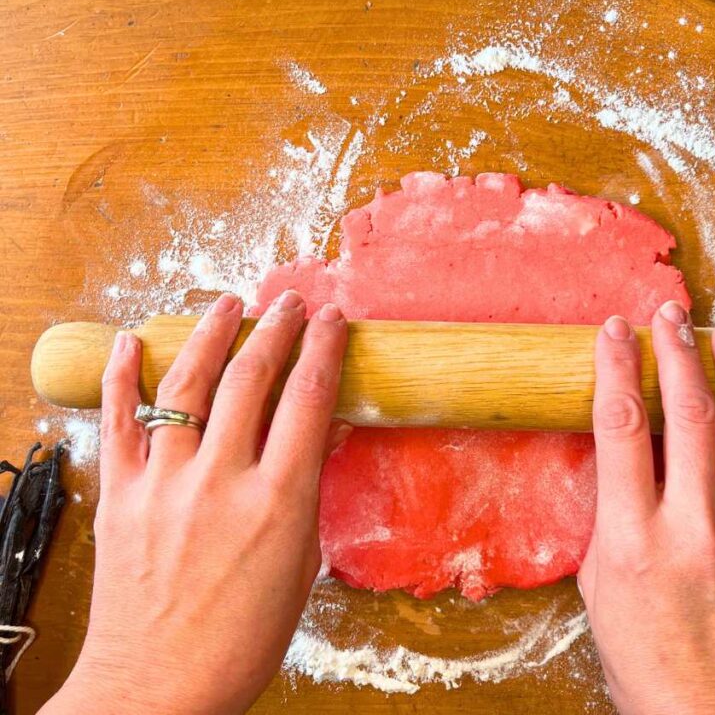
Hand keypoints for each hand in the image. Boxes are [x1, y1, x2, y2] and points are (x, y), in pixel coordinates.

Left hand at [42, 291, 350, 714]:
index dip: (323, 348)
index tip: (331, 320)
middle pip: (252, 377)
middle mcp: (220, 481)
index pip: (307, 399)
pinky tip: (134, 341)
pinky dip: (123, 375)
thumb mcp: (299, 567)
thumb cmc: (240, 642)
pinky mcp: (122, 496)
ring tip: (228, 302)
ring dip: (211, 333)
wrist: (158, 689)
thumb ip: (306, 494)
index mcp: (277, 502)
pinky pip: (119, 421)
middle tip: (288, 303)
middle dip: (276, 328)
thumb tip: (319, 436)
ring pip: (187, 383)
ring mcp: (164, 483)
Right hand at [579, 303, 714, 714]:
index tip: (615, 331)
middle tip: (671, 315)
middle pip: (687, 414)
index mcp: (632, 540)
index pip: (620, 427)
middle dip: (677, 352)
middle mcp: (693, 529)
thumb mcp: (598, 587)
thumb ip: (608, 514)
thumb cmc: (647, 663)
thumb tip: (620, 451)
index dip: (617, 367)